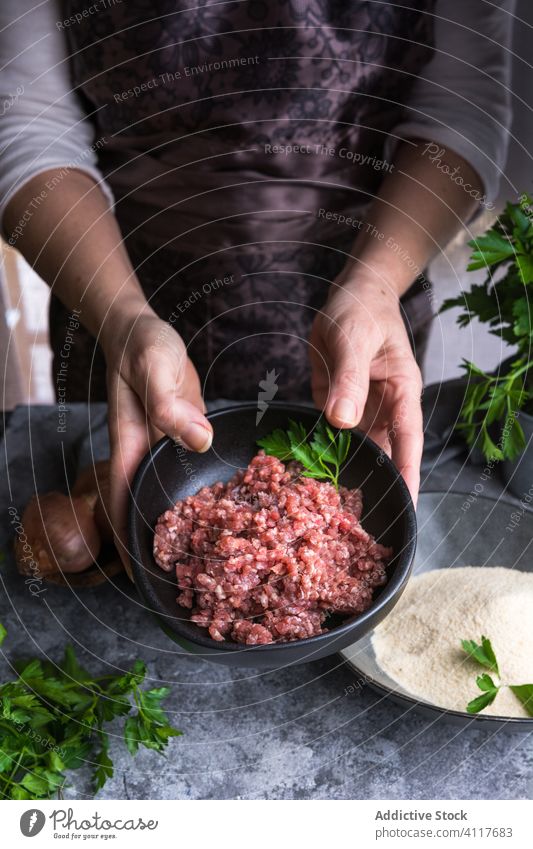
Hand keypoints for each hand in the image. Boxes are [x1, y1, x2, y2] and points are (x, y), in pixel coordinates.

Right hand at [102, 311, 211, 573]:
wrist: (143, 330)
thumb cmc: (143, 346)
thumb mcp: (155, 367)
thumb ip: (170, 403)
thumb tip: (199, 440)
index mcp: (131, 446)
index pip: (124, 502)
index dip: (131, 539)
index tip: (144, 575)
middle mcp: (147, 455)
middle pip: (150, 507)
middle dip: (166, 543)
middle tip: (196, 579)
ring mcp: (166, 449)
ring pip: (174, 495)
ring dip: (191, 522)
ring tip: (222, 558)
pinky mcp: (185, 438)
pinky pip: (195, 473)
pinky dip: (210, 492)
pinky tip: (239, 505)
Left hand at [309, 274, 423, 502]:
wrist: (348, 295)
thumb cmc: (361, 310)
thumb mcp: (354, 340)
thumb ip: (349, 380)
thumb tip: (341, 422)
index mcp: (401, 394)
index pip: (408, 443)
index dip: (407, 476)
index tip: (406, 509)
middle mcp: (382, 408)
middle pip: (383, 455)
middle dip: (375, 487)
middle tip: (363, 527)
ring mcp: (358, 409)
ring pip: (355, 450)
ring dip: (345, 475)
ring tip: (332, 513)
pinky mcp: (335, 406)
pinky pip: (329, 437)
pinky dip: (320, 456)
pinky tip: (308, 479)